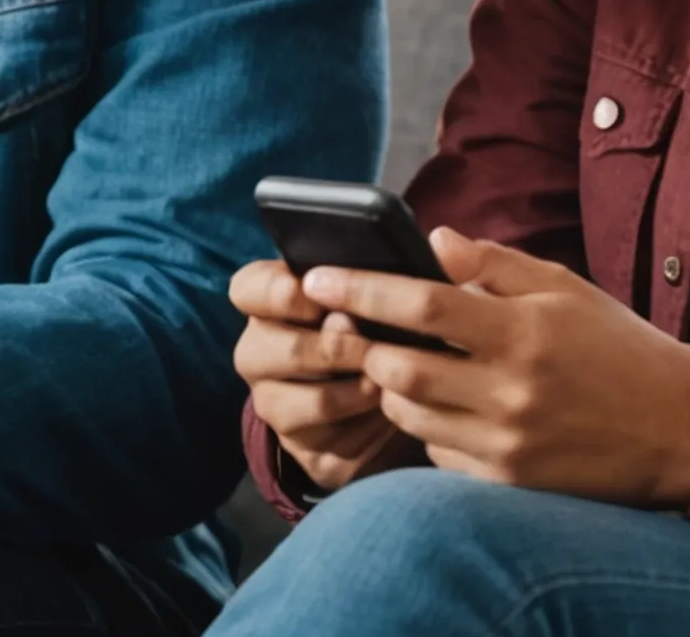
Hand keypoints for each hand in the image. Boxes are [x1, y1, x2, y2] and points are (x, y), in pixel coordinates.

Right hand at [229, 258, 424, 492]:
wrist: (415, 395)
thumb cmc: (400, 325)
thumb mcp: (409, 290)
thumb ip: (422, 263)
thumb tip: (441, 242)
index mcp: (272, 300)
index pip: (248, 288)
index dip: (277, 291)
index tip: (312, 290)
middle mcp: (260, 350)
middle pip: (261, 349)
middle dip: (324, 347)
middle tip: (368, 344)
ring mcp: (274, 402)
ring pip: (289, 401)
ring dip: (344, 390)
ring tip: (386, 379)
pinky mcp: (302, 446)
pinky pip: (319, 441)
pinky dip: (358, 426)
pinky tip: (387, 411)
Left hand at [300, 229, 689, 506]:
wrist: (682, 431)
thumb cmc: (619, 348)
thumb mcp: (565, 289)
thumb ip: (493, 263)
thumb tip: (431, 240)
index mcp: (523, 331)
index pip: (420, 305)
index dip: (361, 289)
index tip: (318, 276)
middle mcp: (511, 391)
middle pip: (399, 369)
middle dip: (368, 347)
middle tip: (361, 330)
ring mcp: (508, 444)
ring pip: (410, 415)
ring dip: (393, 388)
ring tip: (407, 365)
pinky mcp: (510, 483)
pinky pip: (439, 454)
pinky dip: (429, 427)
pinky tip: (449, 407)